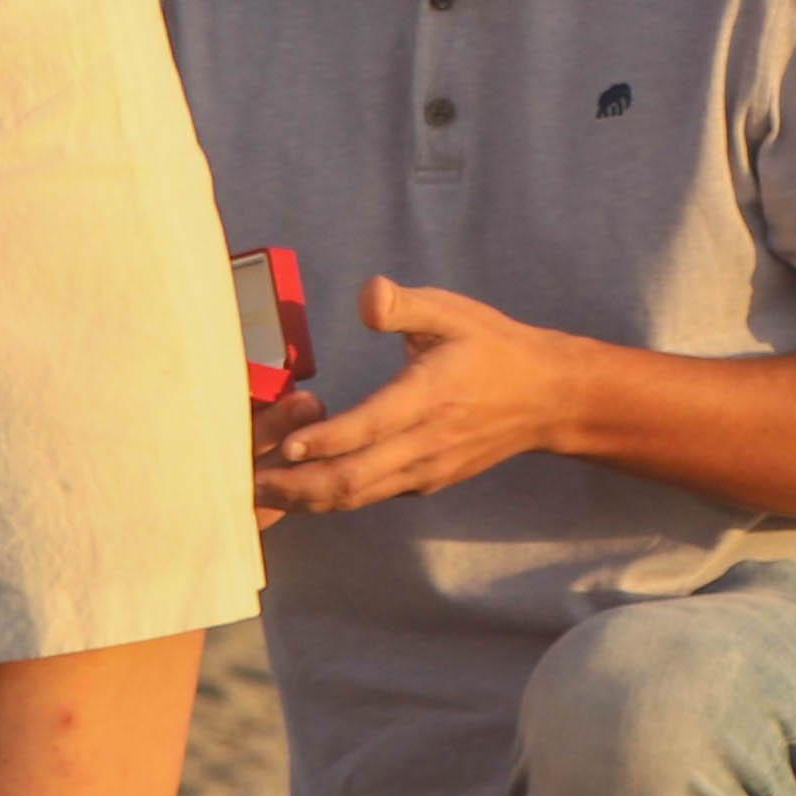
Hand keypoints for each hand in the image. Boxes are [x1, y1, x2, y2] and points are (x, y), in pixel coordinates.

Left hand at [253, 276, 586, 518]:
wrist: (546, 399)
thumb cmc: (493, 349)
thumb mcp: (454, 312)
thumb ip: (407, 305)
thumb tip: (367, 296)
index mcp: (430, 396)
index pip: (371, 426)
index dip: (326, 440)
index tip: (285, 445)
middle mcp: (425, 443)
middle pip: (355, 478)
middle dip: (298, 486)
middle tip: (248, 484)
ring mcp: (426, 470)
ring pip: (359, 496)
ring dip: (308, 500)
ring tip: (260, 495)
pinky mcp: (426, 483)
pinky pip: (372, 496)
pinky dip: (333, 498)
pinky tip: (300, 489)